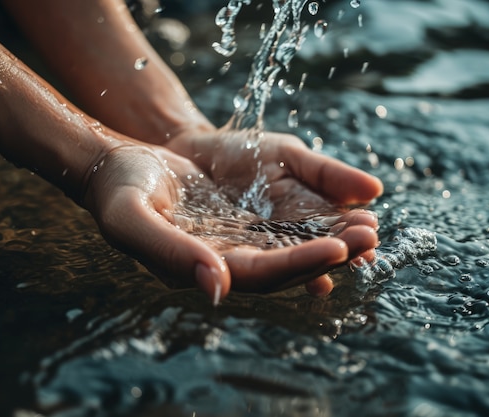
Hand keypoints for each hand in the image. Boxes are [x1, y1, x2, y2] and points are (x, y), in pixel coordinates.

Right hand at [83, 136, 380, 303]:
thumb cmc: (120, 192)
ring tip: (369, 225)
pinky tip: (343, 210)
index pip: (260, 275)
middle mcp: (226, 260)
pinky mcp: (243, 219)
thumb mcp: (132, 219)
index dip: (298, 265)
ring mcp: (237, 239)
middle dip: (329, 253)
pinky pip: (285, 224)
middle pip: (286, 265)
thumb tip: (219, 289)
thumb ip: (170, 253)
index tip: (337, 249)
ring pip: (292, 245)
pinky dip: (315, 218)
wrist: (119, 166)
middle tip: (369, 238)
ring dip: (330, 237)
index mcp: (203, 267)